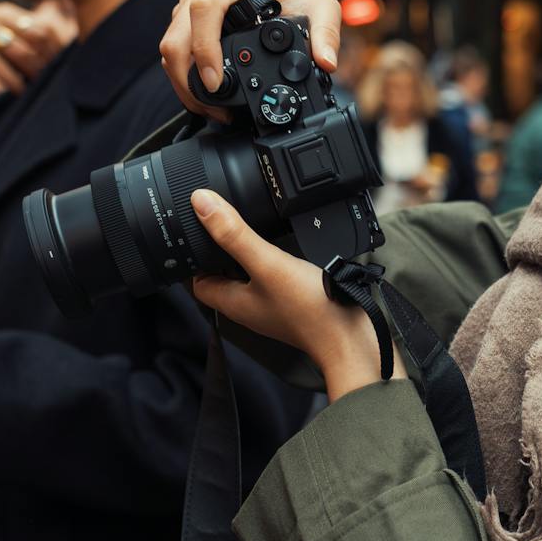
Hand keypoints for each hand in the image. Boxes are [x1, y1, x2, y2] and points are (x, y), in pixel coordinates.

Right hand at [0, 0, 76, 96]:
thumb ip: (21, 40)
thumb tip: (55, 62)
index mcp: (10, 12)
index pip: (46, 29)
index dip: (59, 50)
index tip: (64, 69)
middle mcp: (0, 17)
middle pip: (39, 38)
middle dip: (50, 61)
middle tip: (56, 81)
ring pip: (23, 53)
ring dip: (35, 74)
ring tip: (41, 89)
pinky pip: (1, 66)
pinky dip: (14, 82)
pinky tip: (20, 92)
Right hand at [157, 0, 343, 122]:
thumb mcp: (321, 6)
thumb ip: (326, 32)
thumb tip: (325, 61)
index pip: (205, 10)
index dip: (204, 47)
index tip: (215, 82)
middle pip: (177, 35)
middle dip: (187, 79)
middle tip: (213, 109)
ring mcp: (191, 1)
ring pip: (170, 44)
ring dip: (182, 82)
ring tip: (210, 108)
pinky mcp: (186, 16)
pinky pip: (175, 46)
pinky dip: (183, 74)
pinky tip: (202, 95)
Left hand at [185, 189, 395, 401]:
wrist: (350, 337)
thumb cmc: (309, 309)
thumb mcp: (266, 262)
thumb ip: (234, 234)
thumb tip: (202, 203)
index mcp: (232, 301)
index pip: (196, 281)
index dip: (191, 256)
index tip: (193, 230)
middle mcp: (249, 306)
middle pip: (222, 277)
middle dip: (220, 251)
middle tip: (223, 221)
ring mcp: (272, 306)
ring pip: (249, 277)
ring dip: (248, 255)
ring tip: (253, 228)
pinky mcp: (294, 303)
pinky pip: (275, 280)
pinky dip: (275, 262)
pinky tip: (287, 248)